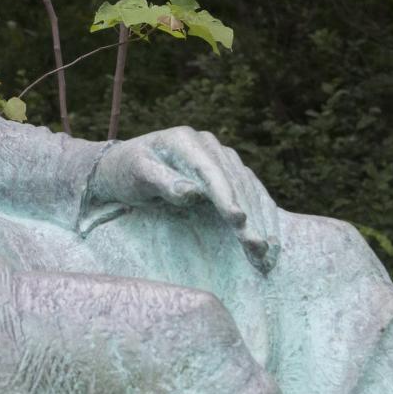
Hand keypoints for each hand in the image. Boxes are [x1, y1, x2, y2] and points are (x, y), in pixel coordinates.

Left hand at [80, 126, 283, 271]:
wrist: (122, 167)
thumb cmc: (126, 172)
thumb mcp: (137, 175)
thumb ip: (162, 182)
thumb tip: (191, 192)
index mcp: (185, 141)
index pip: (211, 170)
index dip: (226, 195)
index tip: (238, 220)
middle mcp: (207, 145)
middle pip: (235, 181)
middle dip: (250, 215)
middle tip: (259, 247)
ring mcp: (219, 157)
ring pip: (248, 188)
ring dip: (261, 220)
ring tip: (267, 252)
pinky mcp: (226, 172)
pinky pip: (250, 192)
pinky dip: (261, 214)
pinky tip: (270, 237)